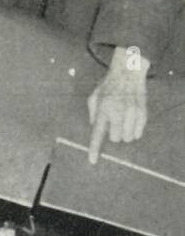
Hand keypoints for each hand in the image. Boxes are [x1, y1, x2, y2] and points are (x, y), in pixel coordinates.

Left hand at [87, 47, 148, 161]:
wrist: (128, 74)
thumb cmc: (108, 86)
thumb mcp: (94, 96)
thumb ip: (93, 113)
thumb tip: (95, 128)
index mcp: (102, 109)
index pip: (97, 133)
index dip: (94, 148)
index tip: (93, 161)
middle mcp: (117, 112)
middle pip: (115, 138)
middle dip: (113, 135)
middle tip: (113, 124)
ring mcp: (131, 114)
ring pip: (128, 138)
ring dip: (124, 133)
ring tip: (123, 121)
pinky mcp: (142, 114)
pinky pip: (138, 133)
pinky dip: (134, 131)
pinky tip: (131, 120)